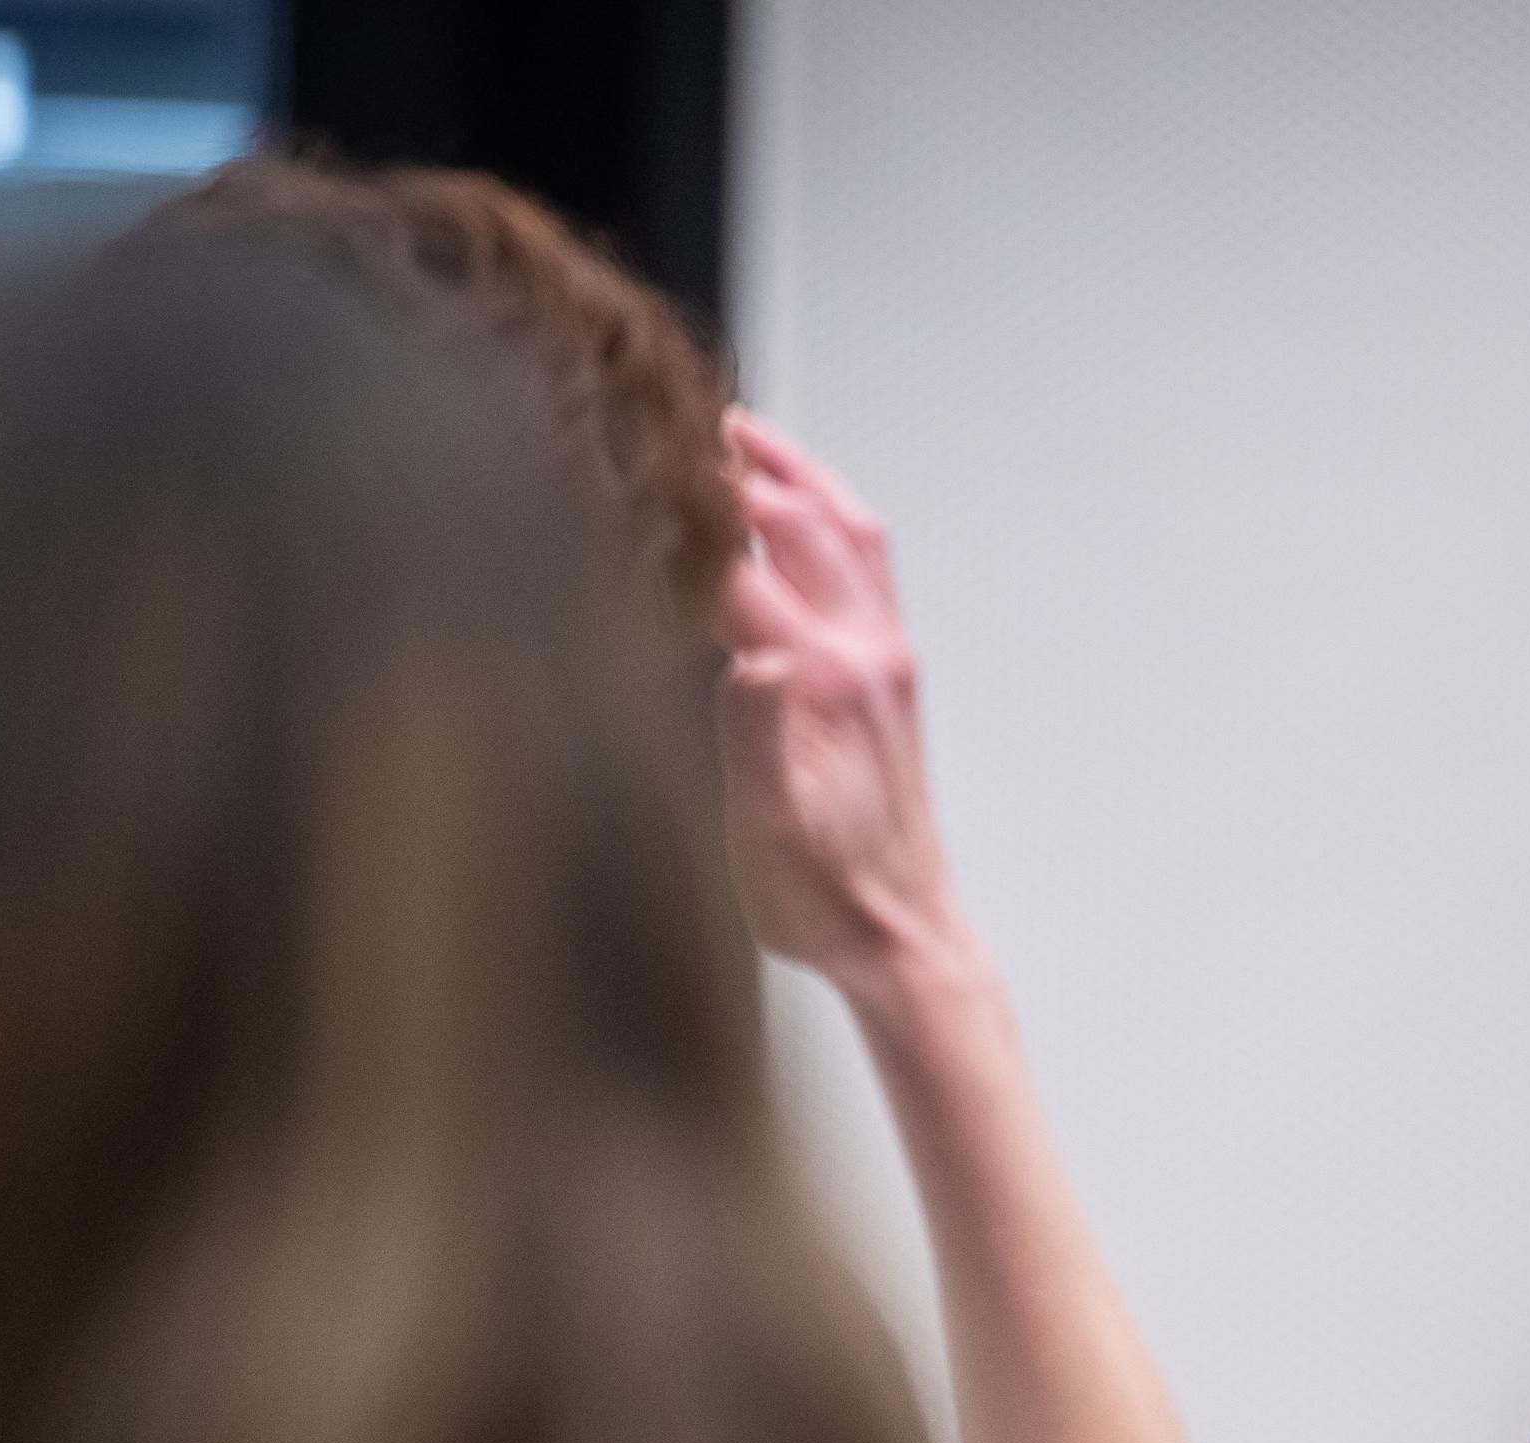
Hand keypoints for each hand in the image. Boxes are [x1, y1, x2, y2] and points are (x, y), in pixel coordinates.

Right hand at [712, 407, 957, 991]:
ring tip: (742, 434)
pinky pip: (866, 564)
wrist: (904, 936)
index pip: (736, 572)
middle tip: (673, 419)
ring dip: (794, 473)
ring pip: (844, 531)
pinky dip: (828, 514)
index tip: (624, 471)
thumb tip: (750, 656)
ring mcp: (885, 658)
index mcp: (821, 685)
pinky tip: (798, 511)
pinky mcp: (893, 675)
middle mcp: (863, 655)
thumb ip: (756, 740)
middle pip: (797, 524)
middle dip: (735, 468)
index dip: (678, 520)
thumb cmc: (826, 900)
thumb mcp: (768, 836)